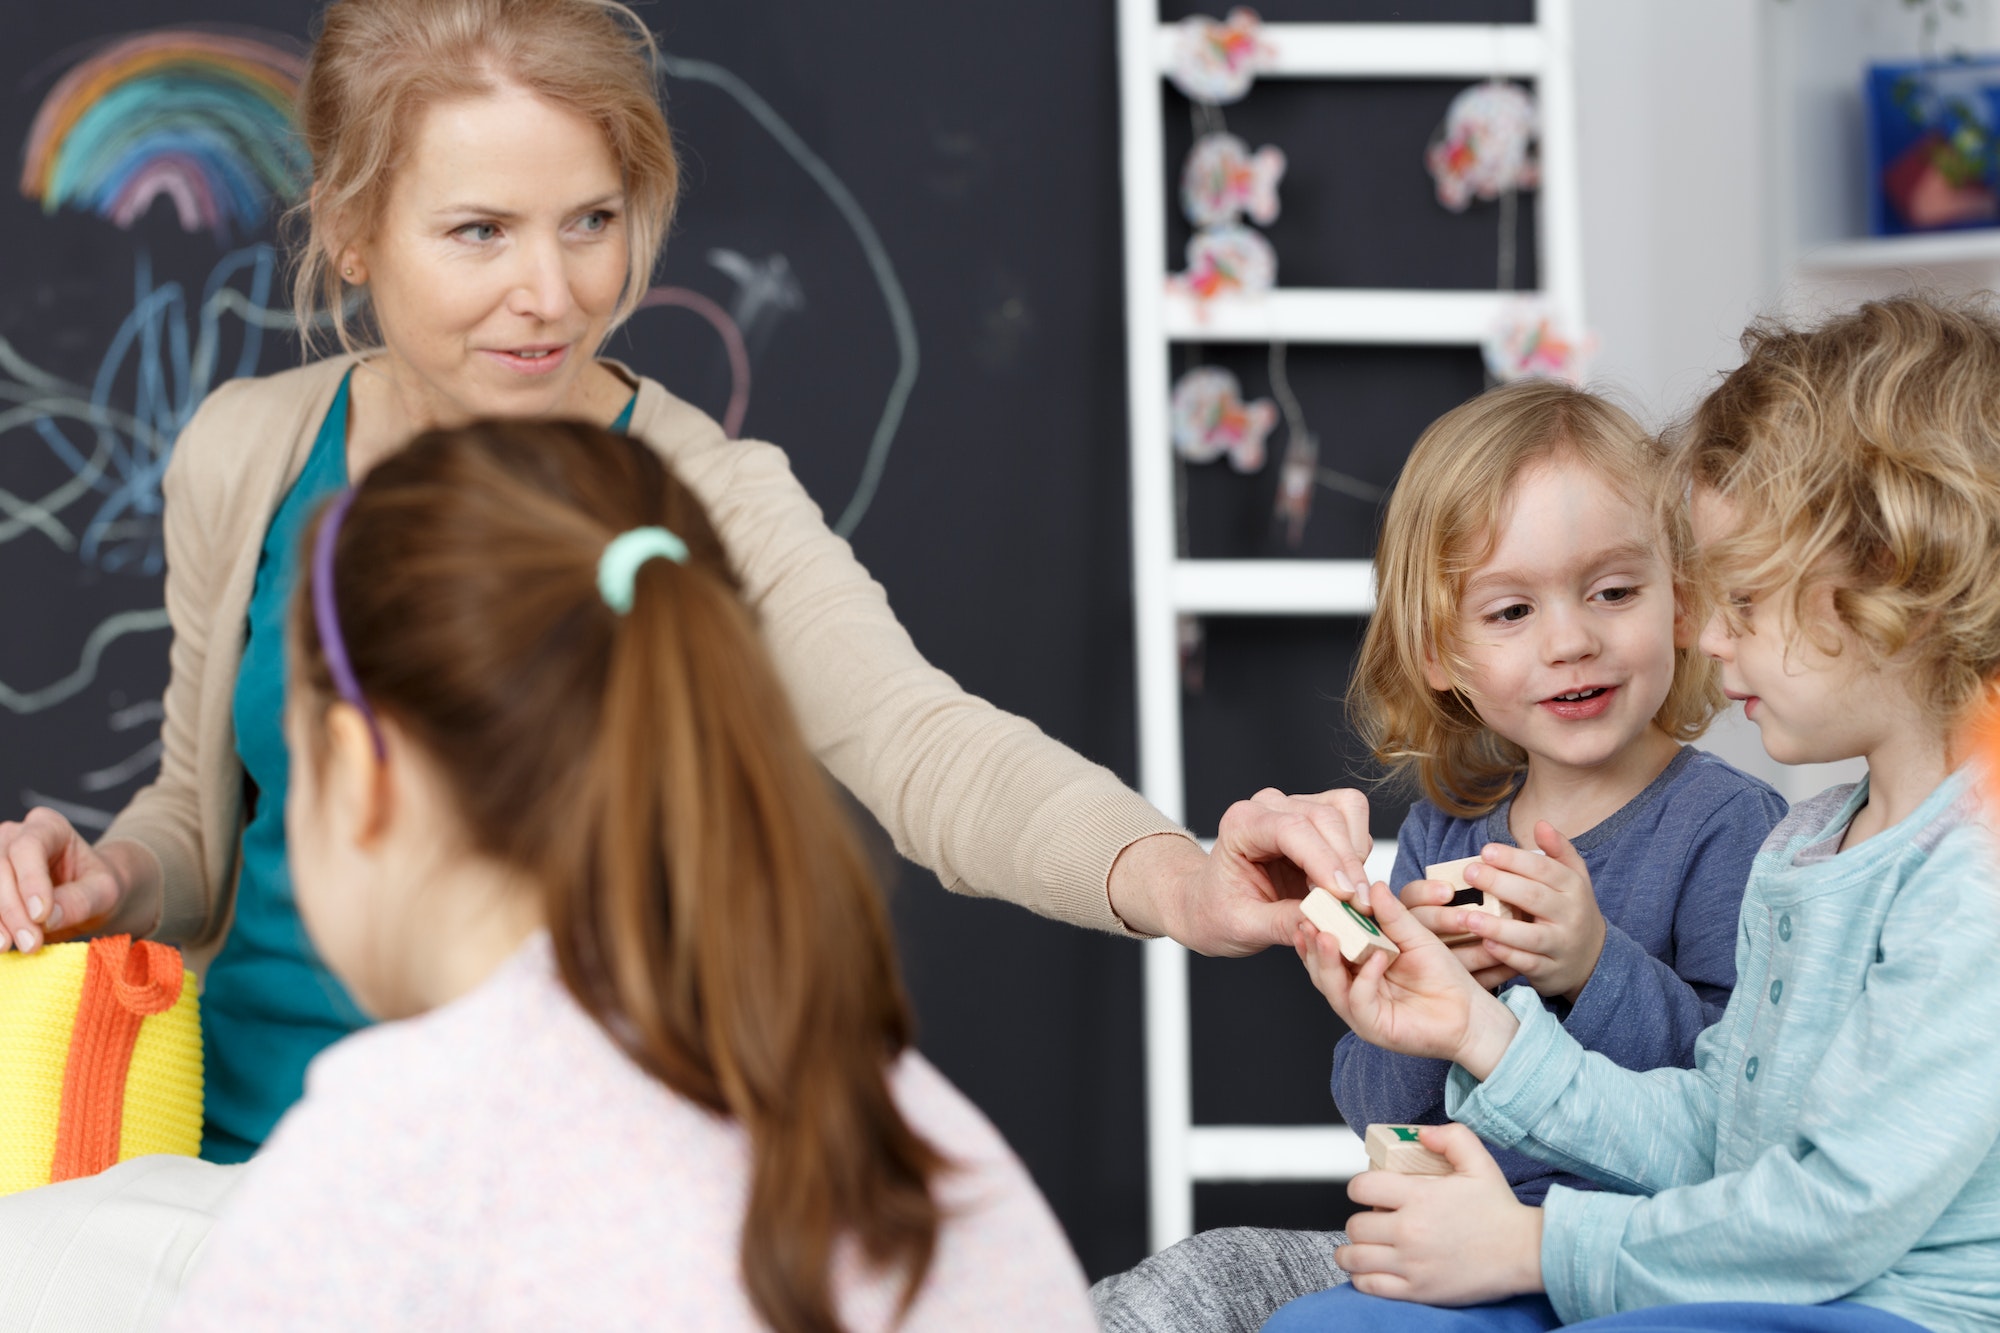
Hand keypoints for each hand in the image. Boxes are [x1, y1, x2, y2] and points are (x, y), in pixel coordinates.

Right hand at [0, 808, 128, 951]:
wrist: (87, 896)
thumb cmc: (97, 886)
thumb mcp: (105, 891)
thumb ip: (79, 900)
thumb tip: (44, 919)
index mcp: (48, 826)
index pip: (29, 847)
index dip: (30, 881)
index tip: (40, 915)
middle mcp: (14, 836)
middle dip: (11, 909)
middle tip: (30, 943)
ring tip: (8, 947)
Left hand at [1110, 788, 1380, 956]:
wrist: (1209, 903)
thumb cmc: (1217, 911)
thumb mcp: (1243, 927)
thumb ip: (1284, 924)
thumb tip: (1329, 923)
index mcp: (1241, 824)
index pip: (1292, 829)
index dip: (1324, 861)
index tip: (1345, 896)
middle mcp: (1269, 806)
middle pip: (1324, 818)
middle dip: (1348, 865)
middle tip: (1360, 909)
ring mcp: (1295, 806)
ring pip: (1345, 812)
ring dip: (1356, 857)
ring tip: (1350, 899)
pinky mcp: (1318, 816)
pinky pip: (1352, 822)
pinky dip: (1358, 854)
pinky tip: (1343, 885)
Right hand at [1295, 885, 1518, 1077]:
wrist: (1470, 1012)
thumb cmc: (1445, 978)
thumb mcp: (1416, 937)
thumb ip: (1393, 915)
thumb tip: (1375, 886)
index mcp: (1359, 965)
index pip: (1326, 947)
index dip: (1315, 928)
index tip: (1310, 906)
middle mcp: (1354, 987)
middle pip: (1320, 967)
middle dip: (1311, 944)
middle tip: (1309, 920)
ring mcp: (1361, 1009)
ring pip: (1331, 986)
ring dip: (1325, 960)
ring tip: (1326, 935)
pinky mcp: (1374, 1027)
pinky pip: (1359, 1002)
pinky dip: (1364, 979)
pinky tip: (1374, 958)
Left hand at [1337, 1124, 1544, 1304]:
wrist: (1525, 1253)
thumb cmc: (1500, 1210)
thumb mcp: (1479, 1162)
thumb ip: (1450, 1137)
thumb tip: (1421, 1133)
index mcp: (1419, 1196)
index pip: (1363, 1188)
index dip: (1360, 1188)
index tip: (1367, 1193)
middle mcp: (1410, 1230)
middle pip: (1356, 1225)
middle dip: (1359, 1221)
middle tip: (1372, 1222)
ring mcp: (1412, 1263)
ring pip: (1356, 1257)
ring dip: (1352, 1251)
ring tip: (1360, 1247)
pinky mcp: (1418, 1290)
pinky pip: (1371, 1286)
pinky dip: (1362, 1278)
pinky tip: (1369, 1270)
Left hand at [1461, 824, 1605, 1003]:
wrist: (1593, 959)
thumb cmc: (1571, 909)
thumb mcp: (1574, 878)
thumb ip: (1559, 850)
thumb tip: (1540, 823)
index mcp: (1573, 887)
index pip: (1544, 869)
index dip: (1514, 859)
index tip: (1485, 850)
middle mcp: (1570, 915)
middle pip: (1534, 898)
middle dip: (1500, 884)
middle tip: (1469, 873)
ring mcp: (1560, 945)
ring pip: (1530, 936)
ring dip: (1498, 927)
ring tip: (1467, 916)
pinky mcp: (1550, 971)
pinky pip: (1527, 964)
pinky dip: (1506, 956)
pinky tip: (1484, 945)